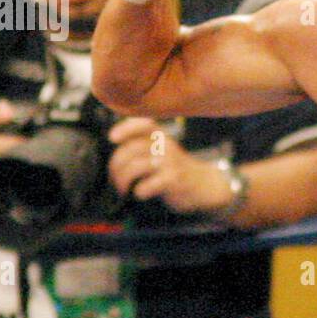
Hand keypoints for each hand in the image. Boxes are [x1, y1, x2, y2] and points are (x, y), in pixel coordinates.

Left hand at [107, 117, 232, 213]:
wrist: (204, 185)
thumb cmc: (175, 169)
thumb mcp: (162, 150)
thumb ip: (141, 146)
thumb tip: (113, 157)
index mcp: (161, 136)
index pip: (142, 124)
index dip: (125, 128)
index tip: (112, 138)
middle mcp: (166, 145)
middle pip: (130, 150)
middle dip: (116, 167)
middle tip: (115, 179)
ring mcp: (170, 162)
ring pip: (136, 167)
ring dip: (123, 181)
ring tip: (123, 189)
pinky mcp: (174, 179)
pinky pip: (147, 185)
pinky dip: (139, 191)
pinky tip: (141, 193)